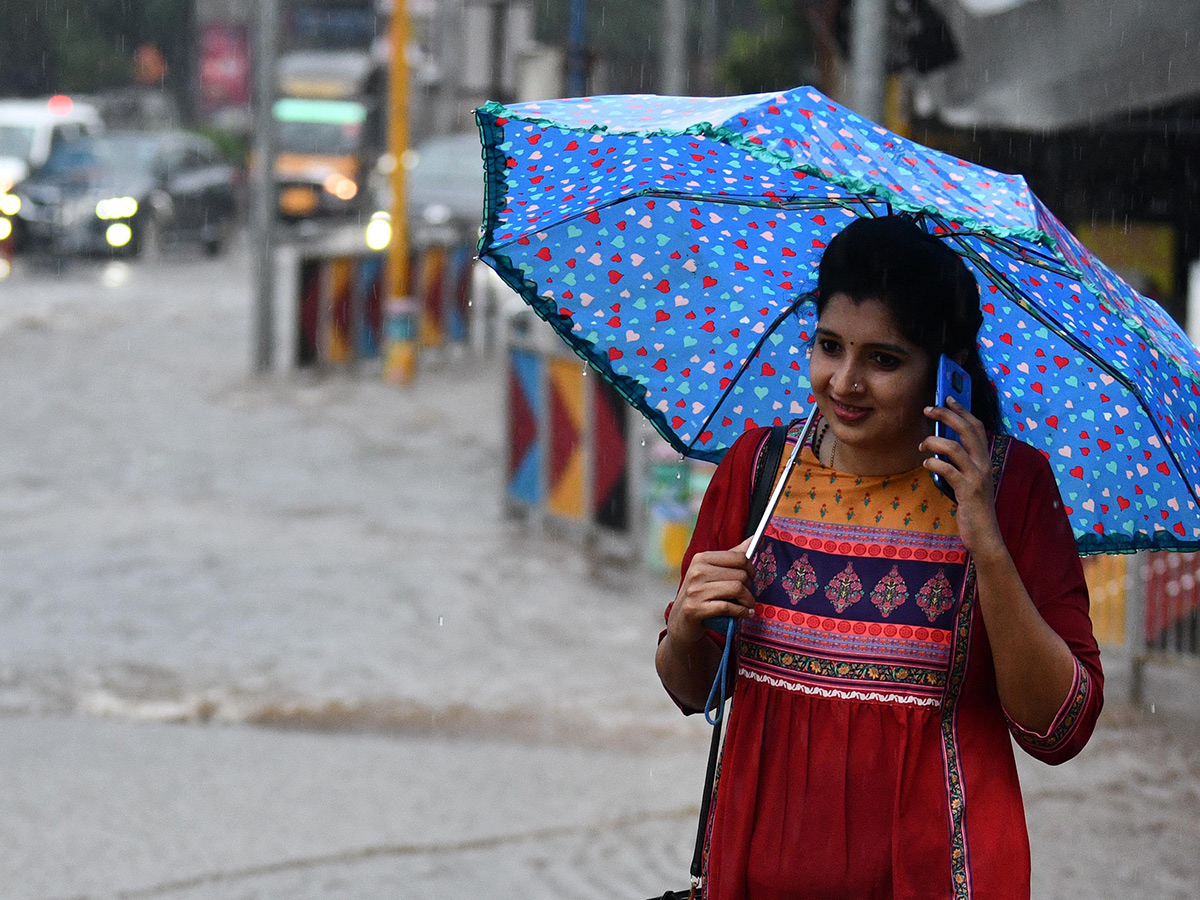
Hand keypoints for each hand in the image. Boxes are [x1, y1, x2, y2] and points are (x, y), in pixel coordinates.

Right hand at [666, 537, 756, 647]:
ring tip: (748, 605)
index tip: (751, 577)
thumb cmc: (701, 594)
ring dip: (748, 600)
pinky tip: (744, 613)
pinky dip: (741, 612)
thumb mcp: (712, 572)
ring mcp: (695, 590)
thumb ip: (732, 556)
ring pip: (737, 589)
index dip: (751, 568)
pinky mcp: (695, 609)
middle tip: (748, 595)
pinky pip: (728, 607)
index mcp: (701, 558)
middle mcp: (696, 572)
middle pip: (740, 574)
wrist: (681, 621)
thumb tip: (754, 538)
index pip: (738, 557)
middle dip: (750, 587)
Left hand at [921, 397, 1004, 555]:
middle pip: (967, 430)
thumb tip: (940, 447)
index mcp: (984, 460)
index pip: (976, 427)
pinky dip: (934, 463)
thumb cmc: (973, 508)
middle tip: (928, 409)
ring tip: (921, 446)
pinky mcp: (968, 491)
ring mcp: (977, 477)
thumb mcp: (968, 481)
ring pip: (955, 448)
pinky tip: (926, 464)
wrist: (985, 535)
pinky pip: (948, 470)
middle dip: (946, 415)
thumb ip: (959, 464)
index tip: (948, 398)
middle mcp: (984, 464)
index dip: (963, 410)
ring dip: (933, 442)